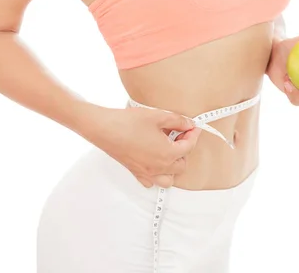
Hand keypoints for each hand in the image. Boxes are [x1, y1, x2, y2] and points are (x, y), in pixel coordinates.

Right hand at [85, 106, 201, 187]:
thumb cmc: (129, 123)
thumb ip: (178, 121)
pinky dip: (157, 175)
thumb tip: (188, 124)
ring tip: (170, 151)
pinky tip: (154, 161)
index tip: (193, 126)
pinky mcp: (135, 172)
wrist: (105, 129)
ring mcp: (147, 173)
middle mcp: (159, 168)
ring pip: (168, 179)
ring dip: (173, 167)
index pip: (189, 147)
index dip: (193, 134)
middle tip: (181, 135)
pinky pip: (151, 181)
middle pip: (182, 165)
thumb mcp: (158, 116)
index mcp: (168, 154)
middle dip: (185, 150)